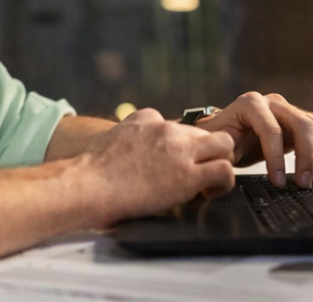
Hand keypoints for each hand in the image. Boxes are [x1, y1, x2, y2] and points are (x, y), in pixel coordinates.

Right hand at [77, 108, 234, 227]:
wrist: (87, 183)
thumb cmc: (92, 170)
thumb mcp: (112, 137)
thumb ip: (130, 135)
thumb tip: (135, 149)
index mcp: (148, 118)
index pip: (181, 126)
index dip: (184, 147)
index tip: (177, 163)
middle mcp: (167, 128)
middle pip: (207, 133)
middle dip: (208, 153)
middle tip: (199, 174)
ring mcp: (179, 150)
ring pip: (225, 144)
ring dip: (221, 162)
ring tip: (207, 183)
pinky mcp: (187, 175)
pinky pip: (224, 171)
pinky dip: (222, 183)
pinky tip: (207, 193)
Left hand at [197, 92, 312, 189]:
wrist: (228, 132)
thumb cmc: (221, 138)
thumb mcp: (215, 143)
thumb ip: (220, 148)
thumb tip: (225, 159)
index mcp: (250, 103)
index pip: (271, 130)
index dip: (276, 159)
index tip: (277, 183)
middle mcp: (273, 102)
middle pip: (302, 124)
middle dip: (306, 157)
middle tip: (302, 184)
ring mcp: (290, 110)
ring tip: (310, 181)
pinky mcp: (301, 121)